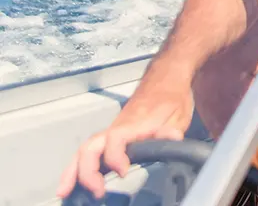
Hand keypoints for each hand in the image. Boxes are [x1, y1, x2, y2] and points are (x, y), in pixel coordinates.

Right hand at [56, 84, 193, 199]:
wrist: (165, 77)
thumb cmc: (171, 96)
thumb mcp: (179, 114)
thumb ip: (172, 130)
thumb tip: (173, 138)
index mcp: (134, 123)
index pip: (116, 138)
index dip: (115, 155)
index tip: (122, 172)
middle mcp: (117, 127)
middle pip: (92, 146)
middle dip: (86, 170)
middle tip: (94, 192)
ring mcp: (111, 132)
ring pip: (86, 150)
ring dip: (74, 171)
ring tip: (66, 192)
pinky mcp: (110, 137)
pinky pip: (90, 151)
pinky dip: (78, 167)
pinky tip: (73, 183)